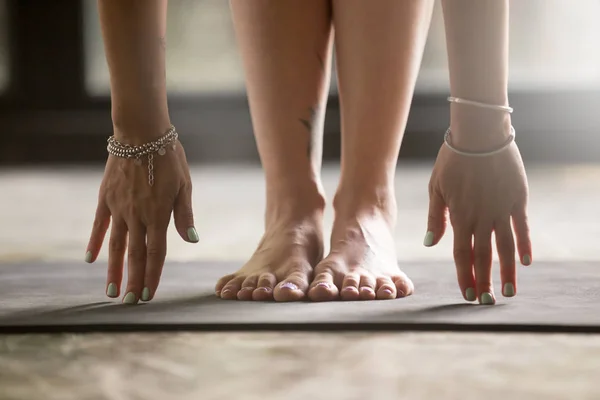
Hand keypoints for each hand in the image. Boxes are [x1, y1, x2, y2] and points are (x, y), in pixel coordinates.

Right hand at [85, 141, 197, 303]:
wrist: (141, 133)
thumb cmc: (168, 158)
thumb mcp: (184, 185)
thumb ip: (184, 215)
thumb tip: (192, 241)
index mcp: (158, 214)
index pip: (156, 253)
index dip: (152, 275)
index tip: (149, 294)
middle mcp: (136, 215)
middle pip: (135, 255)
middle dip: (133, 280)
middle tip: (130, 302)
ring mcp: (118, 207)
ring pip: (116, 245)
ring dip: (114, 269)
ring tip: (111, 291)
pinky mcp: (105, 198)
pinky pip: (99, 225)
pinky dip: (95, 242)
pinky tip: (91, 259)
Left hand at [424, 142, 531, 303]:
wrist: (479, 134)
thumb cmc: (452, 159)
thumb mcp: (436, 188)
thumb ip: (435, 218)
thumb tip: (429, 244)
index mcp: (460, 216)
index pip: (461, 254)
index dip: (464, 274)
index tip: (466, 293)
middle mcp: (481, 217)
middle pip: (483, 256)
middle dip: (484, 280)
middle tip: (485, 301)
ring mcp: (501, 209)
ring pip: (505, 247)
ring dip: (506, 271)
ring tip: (508, 292)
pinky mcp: (517, 199)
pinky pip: (522, 227)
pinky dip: (524, 245)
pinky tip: (526, 263)